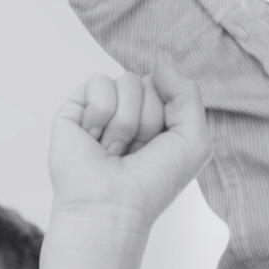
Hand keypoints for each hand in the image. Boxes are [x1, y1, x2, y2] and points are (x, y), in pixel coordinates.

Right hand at [47, 64, 207, 233]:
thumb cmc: (152, 184)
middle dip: (148, 121)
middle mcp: (129, 112)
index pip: (169, 86)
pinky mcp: (74, 108)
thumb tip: (160, 59)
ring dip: (125, 123)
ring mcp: (101, 109)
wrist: (111, 208)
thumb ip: (188, 93)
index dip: (168, 116)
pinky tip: (93, 140)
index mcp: (156, 119)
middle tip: (133, 153)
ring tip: (112, 151)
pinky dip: (100, 115)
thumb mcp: (194, 140)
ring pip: (126, 81)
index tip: (157, 150)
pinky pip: (98, 83)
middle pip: (149, 82)